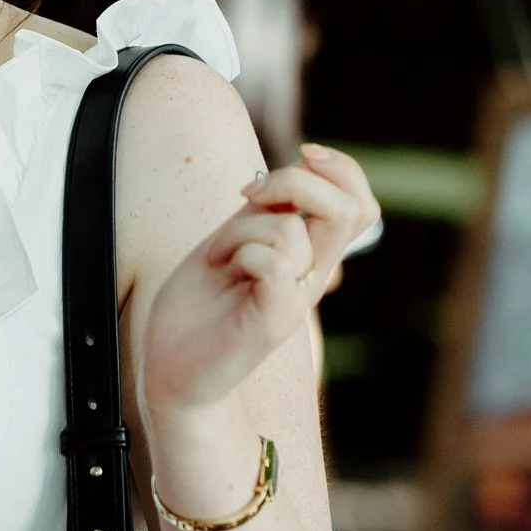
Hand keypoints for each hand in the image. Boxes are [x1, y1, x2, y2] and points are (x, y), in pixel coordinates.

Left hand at [139, 143, 380, 420]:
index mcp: (310, 256)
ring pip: (292, 229)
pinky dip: (238, 252)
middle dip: (297, 180)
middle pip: (350, 208)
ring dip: (240, 226)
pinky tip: (218, 269)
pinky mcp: (273, 322)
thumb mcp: (232, 239)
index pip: (358, 202)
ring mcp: (296, 300)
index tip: (294, 160)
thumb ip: (266, 208)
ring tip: (217, 255)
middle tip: (249, 195)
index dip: (338, 168)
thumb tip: (301, 161)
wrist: (172, 371)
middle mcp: (311, 277)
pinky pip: (273, 262)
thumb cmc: (198, 306)